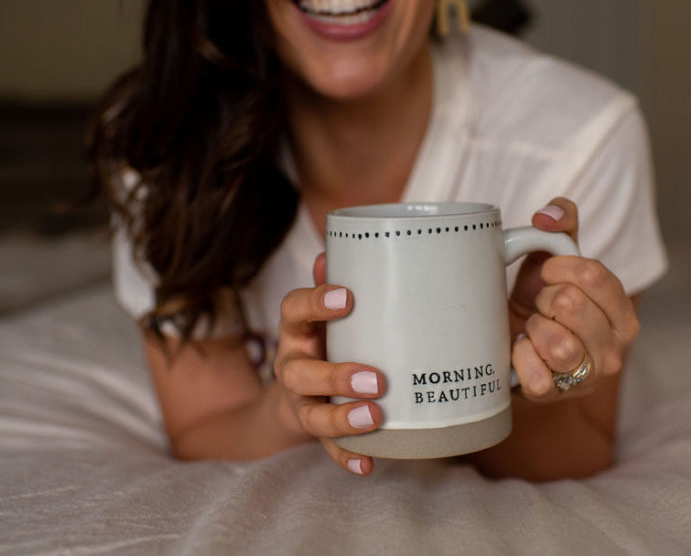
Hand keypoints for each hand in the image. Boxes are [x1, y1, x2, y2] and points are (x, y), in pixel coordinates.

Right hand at [273, 254, 384, 475]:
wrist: (298, 390)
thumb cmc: (325, 338)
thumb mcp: (325, 312)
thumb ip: (333, 283)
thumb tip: (333, 249)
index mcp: (297, 331)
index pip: (292, 310)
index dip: (315, 302)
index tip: (347, 297)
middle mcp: (292, 366)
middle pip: (300, 372)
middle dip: (335, 376)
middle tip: (374, 379)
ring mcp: (301, 402)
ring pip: (312, 414)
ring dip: (342, 419)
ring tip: (375, 417)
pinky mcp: (314, 429)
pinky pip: (326, 448)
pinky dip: (345, 456)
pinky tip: (368, 463)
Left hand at [508, 197, 639, 400]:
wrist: (512, 344)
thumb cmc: (539, 300)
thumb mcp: (552, 258)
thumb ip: (561, 223)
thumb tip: (547, 215)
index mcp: (622, 312)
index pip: (593, 275)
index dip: (559, 268)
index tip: (548, 275)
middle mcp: (615, 348)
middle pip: (571, 304)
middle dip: (544, 299)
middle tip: (539, 307)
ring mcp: (588, 377)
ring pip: (558, 344)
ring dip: (533, 329)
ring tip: (532, 329)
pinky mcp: (556, 397)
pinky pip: (536, 376)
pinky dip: (520, 358)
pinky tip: (522, 352)